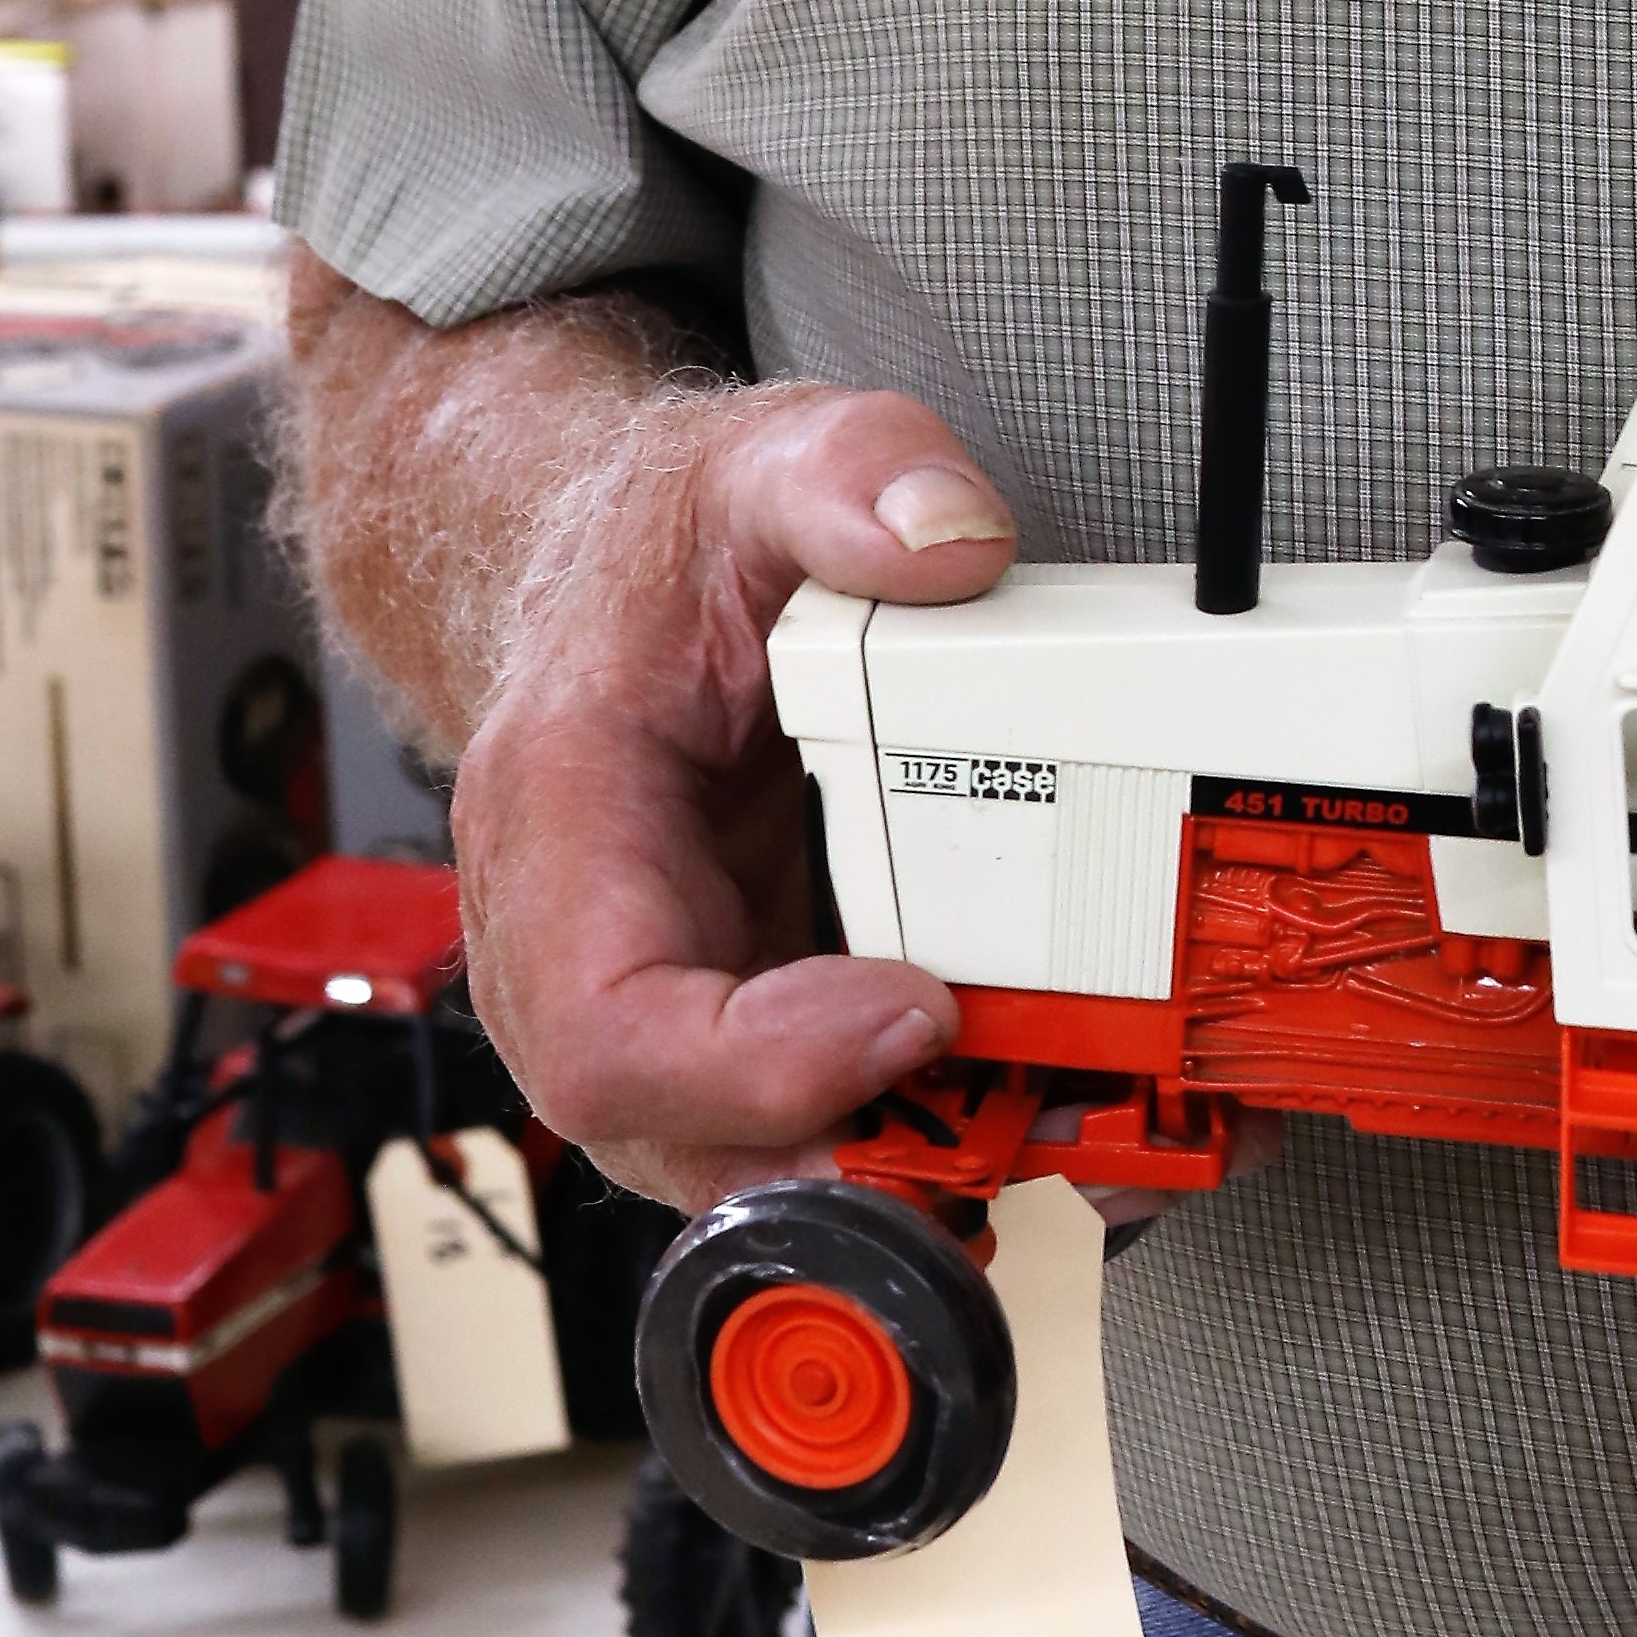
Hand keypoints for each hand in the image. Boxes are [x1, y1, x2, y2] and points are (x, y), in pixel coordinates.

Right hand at [448, 388, 1016, 1212]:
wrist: (608, 581)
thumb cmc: (661, 551)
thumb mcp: (756, 464)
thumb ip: (850, 474)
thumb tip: (950, 539)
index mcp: (563, 822)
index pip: (607, 1024)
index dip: (757, 1063)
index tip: (917, 1007)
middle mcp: (587, 947)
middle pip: (680, 1136)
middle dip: (853, 1167)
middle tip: (1024, 1129)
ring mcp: (665, 999)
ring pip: (749, 1157)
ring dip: (909, 1172)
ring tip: (1073, 1134)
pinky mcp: (743, 1019)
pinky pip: (812, 1120)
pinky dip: (928, 1135)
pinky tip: (1050, 1105)